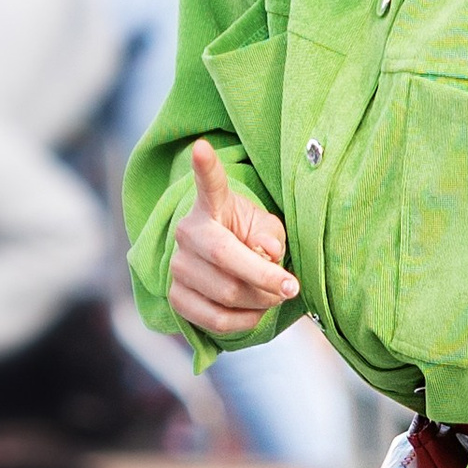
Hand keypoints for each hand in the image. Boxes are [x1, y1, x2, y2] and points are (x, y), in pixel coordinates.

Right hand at [165, 136, 296, 338]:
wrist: (224, 262)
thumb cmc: (249, 238)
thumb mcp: (267, 228)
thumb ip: (270, 235)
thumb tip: (267, 251)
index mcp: (209, 208)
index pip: (209, 186)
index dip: (205, 167)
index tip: (201, 147)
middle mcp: (187, 234)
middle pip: (226, 259)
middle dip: (265, 278)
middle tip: (291, 287)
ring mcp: (177, 267)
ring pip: (226, 294)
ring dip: (260, 301)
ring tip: (274, 296)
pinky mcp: (176, 298)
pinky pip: (216, 319)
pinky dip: (245, 321)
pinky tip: (255, 311)